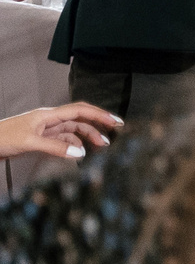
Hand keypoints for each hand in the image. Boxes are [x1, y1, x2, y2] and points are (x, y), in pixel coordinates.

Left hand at [0, 101, 118, 160]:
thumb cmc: (3, 138)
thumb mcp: (30, 142)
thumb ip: (55, 147)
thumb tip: (80, 152)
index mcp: (48, 115)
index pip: (80, 111)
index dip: (99, 115)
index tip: (115, 121)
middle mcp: (49, 120)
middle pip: (79, 120)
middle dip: (97, 125)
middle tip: (115, 133)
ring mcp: (46, 129)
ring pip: (73, 130)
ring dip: (87, 137)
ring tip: (101, 146)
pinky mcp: (41, 139)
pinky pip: (63, 140)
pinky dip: (73, 145)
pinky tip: (79, 152)